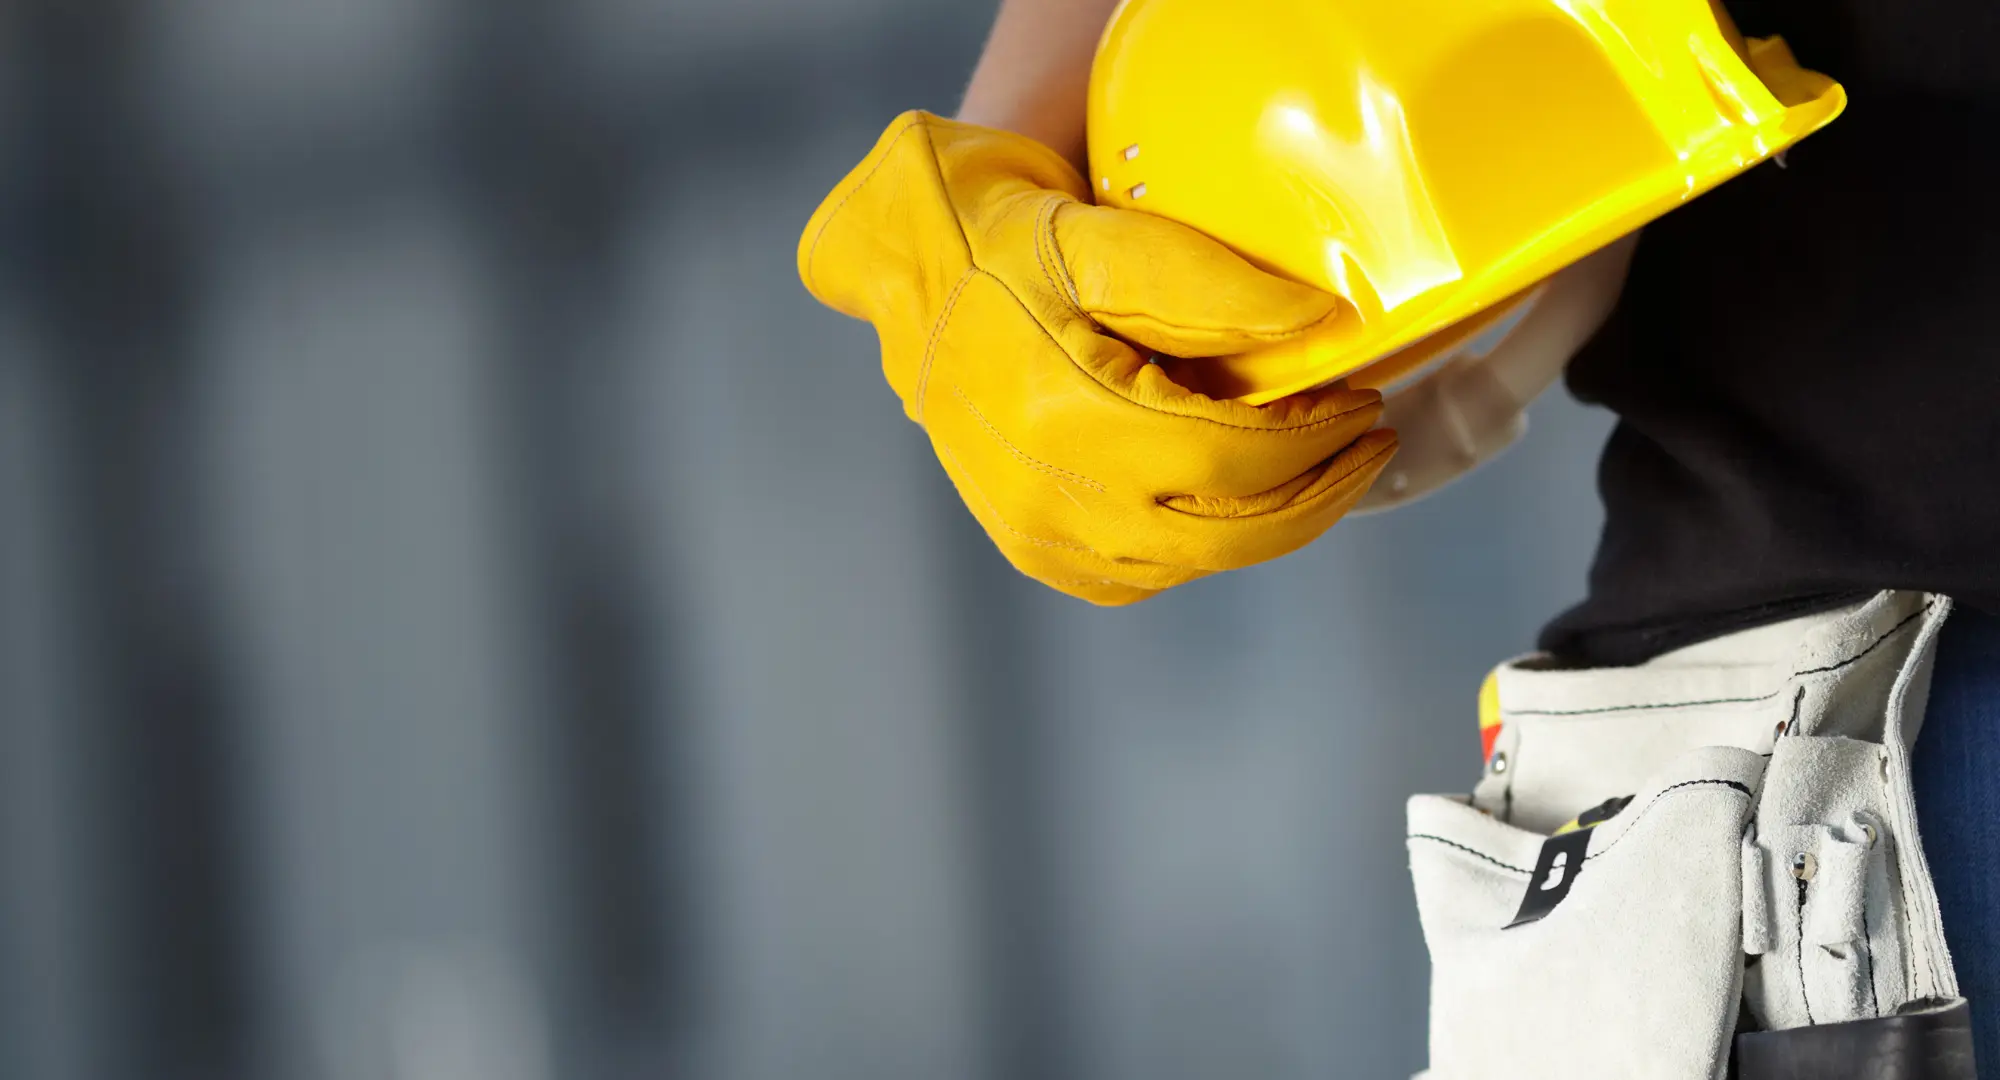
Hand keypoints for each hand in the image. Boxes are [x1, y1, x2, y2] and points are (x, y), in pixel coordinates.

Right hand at [799, 112, 1396, 604]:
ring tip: (1316, 464)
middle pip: (1226, 532)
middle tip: (1370, 443)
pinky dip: (1202, 547)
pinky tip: (1232, 498)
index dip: (1316, 440)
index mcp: (1065, 416)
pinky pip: (1142, 576)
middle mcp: (1046, 495)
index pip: (1230, 460)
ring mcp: (1033, 533)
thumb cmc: (1006, 238)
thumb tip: (1327, 325)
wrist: (908, 268)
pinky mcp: (1029, 548)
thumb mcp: (1108, 238)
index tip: (1366, 400)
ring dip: (1269, 521)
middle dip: (1317, 492)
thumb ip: (1217, 287)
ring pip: (1192, 564)